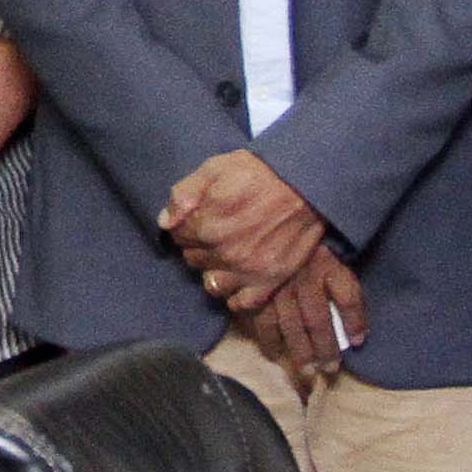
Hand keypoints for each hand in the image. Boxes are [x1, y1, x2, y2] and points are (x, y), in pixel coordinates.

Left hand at [165, 150, 332, 315]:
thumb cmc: (259, 172)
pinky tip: (240, 277)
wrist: (306, 184)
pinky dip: (236, 294)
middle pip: (193, 260)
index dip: (187, 227)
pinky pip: (240, 303)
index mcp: (206, 225)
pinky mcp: (269, 282)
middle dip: (199, 247)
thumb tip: (166, 222)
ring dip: (215, 270)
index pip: (178, 237)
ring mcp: (247, 271)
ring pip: (212, 284)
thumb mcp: (215, 168)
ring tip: (227, 255)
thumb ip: (184, 193)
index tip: (200, 219)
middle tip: (217, 233)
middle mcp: (224, 253)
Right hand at [242, 250, 363, 381]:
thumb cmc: (306, 245)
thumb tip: (358, 333)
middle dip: (324, 348)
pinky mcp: (256, 290)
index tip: (358, 342)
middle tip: (329, 370)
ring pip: (290, 324)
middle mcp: (302, 279)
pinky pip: (261, 319)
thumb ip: (346, 289)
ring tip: (306, 370)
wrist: (267, 223)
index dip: (354, 320)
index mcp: (326, 266)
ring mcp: (277, 286)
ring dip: (298, 350)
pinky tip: (273, 353)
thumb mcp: (332, 255)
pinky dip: (267, 339)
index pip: (347, 296)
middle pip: (317, 319)